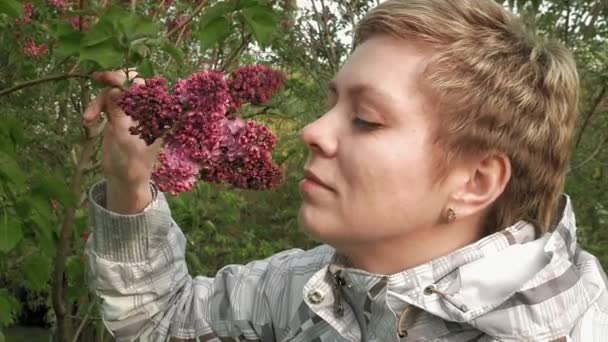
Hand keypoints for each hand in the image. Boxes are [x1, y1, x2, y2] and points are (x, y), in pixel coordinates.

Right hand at [83, 70, 162, 211]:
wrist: (124, 179)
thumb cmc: (132, 163)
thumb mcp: (124, 138)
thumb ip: (120, 114)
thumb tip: (115, 89)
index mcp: (155, 113)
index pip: (145, 88)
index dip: (128, 79)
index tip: (109, 79)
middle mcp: (145, 109)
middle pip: (129, 84)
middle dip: (113, 80)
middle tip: (96, 78)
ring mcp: (131, 111)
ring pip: (114, 93)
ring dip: (98, 102)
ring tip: (87, 120)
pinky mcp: (117, 116)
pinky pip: (105, 103)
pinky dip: (95, 109)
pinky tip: (87, 121)